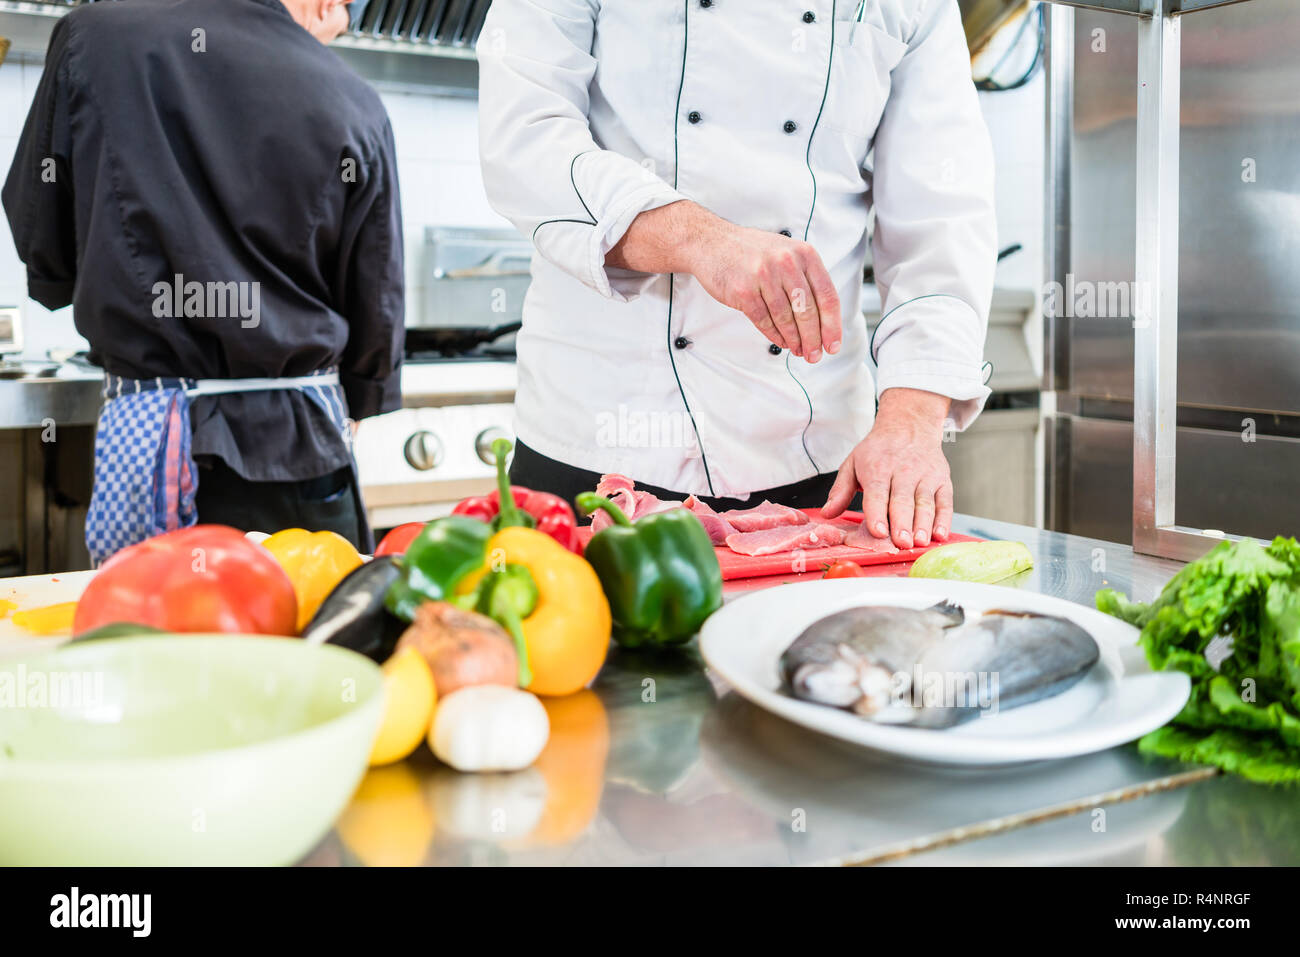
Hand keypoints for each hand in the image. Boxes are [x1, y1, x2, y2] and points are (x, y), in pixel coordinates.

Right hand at [687, 223, 841, 362]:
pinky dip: (775, 336)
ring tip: (798, 350)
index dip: (832, 325)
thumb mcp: (787, 253)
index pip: (827, 296)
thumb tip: (823, 319)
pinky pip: (764, 321)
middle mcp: (786, 263)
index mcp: (804, 254)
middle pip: (808, 312)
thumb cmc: (752, 251)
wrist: (712, 242)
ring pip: (786, 319)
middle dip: (813, 339)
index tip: (833, 344)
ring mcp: (764, 277)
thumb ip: (806, 278)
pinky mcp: (744, 291)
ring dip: (794, 340)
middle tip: (815, 355)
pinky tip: (781, 342)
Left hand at [823, 389, 953, 548]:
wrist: (909, 426)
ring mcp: (925, 476)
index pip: (877, 493)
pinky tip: (940, 534)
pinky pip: (945, 501)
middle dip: (902, 523)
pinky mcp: (942, 480)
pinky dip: (944, 518)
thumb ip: (841, 491)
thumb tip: (827, 513)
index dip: (877, 513)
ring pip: (925, 502)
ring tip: (919, 542)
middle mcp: (903, 471)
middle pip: (902, 500)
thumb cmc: (879, 450)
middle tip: (901, 543)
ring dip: (923, 524)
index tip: (878, 532)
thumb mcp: (853, 464)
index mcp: (877, 467)